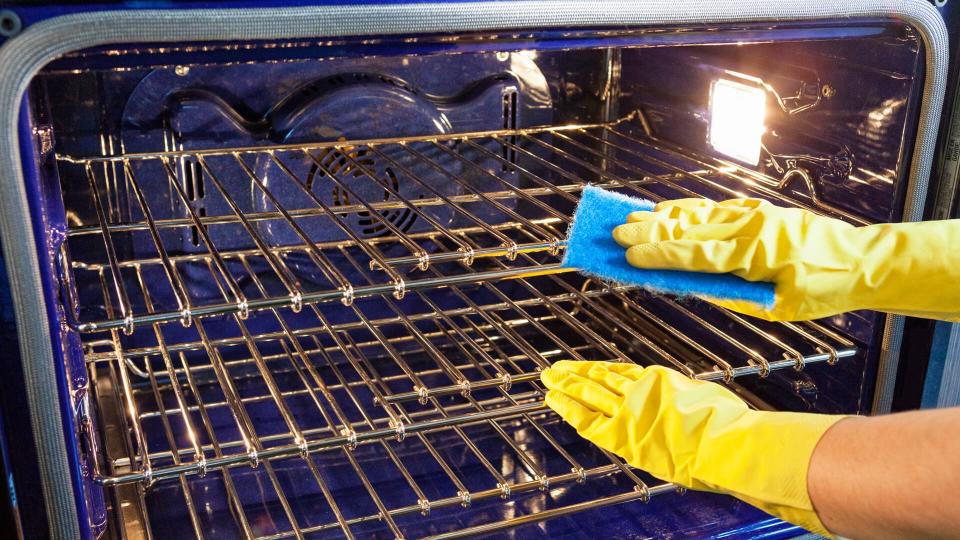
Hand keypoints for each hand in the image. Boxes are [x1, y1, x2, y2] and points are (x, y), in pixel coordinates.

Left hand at [541, 360, 844, 534]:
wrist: (724, 440)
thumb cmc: (727, 424)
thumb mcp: (707, 398)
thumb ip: (689, 398)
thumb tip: (691, 401)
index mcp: (661, 380)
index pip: (623, 373)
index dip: (602, 370)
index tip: (589, 368)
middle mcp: (640, 391)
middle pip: (600, 379)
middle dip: (576, 374)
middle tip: (555, 369)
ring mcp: (629, 411)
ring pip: (589, 393)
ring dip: (565, 386)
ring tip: (548, 379)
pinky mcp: (621, 434)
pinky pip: (587, 419)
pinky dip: (568, 408)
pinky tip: (553, 401)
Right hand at [612, 198, 959, 320]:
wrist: (860, 260)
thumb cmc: (820, 288)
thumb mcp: (774, 306)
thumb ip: (730, 294)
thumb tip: (690, 286)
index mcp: (755, 252)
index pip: (695, 254)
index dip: (659, 256)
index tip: (629, 257)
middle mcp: (750, 226)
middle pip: (688, 227)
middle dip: (649, 231)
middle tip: (615, 233)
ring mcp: (752, 214)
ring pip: (697, 213)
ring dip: (661, 217)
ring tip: (629, 219)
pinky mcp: (755, 210)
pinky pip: (712, 210)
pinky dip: (684, 212)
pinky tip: (663, 213)